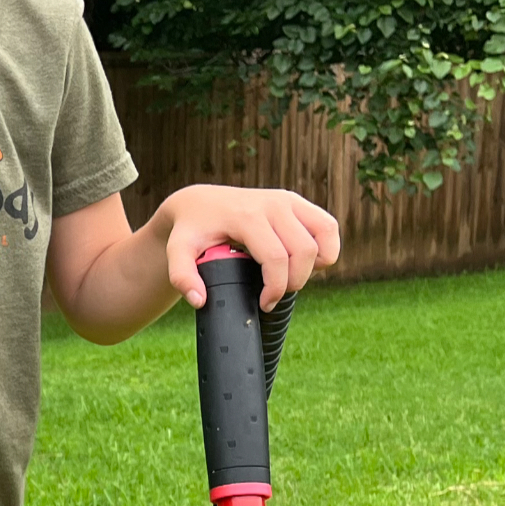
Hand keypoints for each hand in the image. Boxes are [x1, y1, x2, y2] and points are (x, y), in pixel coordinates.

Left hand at [162, 186, 338, 308]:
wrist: (199, 203)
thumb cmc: (190, 230)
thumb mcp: (177, 252)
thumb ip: (182, 277)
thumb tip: (199, 300)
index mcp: (247, 217)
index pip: (276, 258)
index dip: (275, 289)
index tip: (265, 304)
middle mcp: (273, 204)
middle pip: (304, 251)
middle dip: (294, 282)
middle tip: (275, 294)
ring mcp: (289, 200)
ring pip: (323, 236)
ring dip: (314, 265)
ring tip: (290, 277)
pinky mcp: (298, 202)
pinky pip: (327, 227)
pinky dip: (325, 249)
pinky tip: (305, 263)